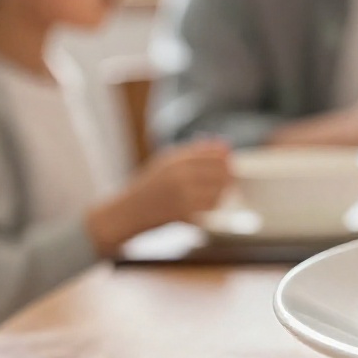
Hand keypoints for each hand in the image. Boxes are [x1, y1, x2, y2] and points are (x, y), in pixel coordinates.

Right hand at [87, 139, 232, 254]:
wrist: (128, 211)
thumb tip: (225, 145)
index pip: (215, 155)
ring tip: (218, 190)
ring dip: (223, 190)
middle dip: (228, 174)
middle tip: (229, 177)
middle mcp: (180, 176)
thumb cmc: (150, 185)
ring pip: (219, 190)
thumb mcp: (167, 162)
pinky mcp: (185, 213)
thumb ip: (195, 152)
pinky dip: (214, 203)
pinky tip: (209, 201)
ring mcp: (183, 195)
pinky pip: (211, 206)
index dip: (225, 158)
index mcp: (176, 160)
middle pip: (220, 172)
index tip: (228, 161)